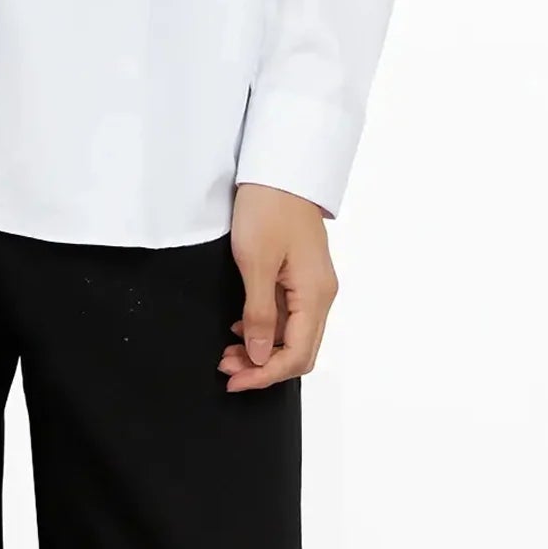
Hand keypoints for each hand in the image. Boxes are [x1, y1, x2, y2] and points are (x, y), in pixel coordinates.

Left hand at [217, 182, 337, 391]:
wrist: (279, 167)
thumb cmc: (268, 207)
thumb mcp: (255, 262)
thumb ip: (259, 314)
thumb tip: (261, 356)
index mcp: (315, 294)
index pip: (297, 355)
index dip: (265, 375)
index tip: (235, 381)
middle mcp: (321, 293)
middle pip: (298, 350)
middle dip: (263, 367)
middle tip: (226, 367)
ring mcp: (313, 283)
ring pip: (292, 333)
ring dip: (262, 349)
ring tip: (228, 352)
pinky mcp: (301, 273)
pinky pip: (288, 314)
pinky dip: (265, 327)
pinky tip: (241, 326)